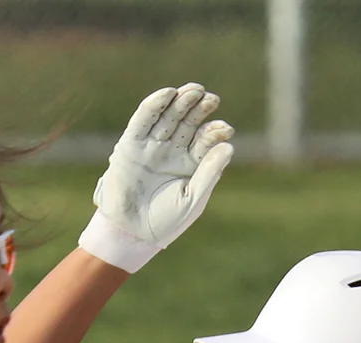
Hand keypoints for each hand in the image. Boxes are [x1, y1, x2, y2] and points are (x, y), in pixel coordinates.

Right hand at [79, 83, 236, 273]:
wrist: (131, 234)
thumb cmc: (165, 221)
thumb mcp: (193, 199)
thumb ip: (210, 172)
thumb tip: (229, 145)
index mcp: (190, 163)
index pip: (205, 139)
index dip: (215, 131)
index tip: (224, 130)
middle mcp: (172, 151)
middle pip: (188, 122)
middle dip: (199, 108)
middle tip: (211, 98)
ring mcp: (151, 147)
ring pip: (167, 117)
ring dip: (181, 102)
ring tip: (195, 90)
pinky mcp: (130, 145)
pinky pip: (142, 121)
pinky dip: (154, 106)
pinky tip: (168, 94)